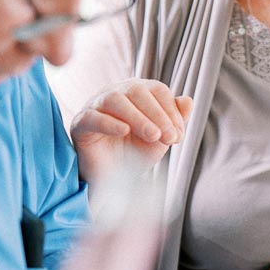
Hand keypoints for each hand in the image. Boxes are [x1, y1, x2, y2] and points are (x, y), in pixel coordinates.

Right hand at [71, 79, 192, 181]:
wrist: (112, 180)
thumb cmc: (135, 154)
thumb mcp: (161, 139)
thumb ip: (175, 119)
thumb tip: (188, 100)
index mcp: (136, 93)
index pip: (156, 89)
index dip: (170, 110)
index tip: (178, 136)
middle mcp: (115, 93)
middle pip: (136, 90)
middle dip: (157, 114)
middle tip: (169, 138)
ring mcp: (95, 105)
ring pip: (114, 100)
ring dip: (137, 117)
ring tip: (152, 137)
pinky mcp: (81, 123)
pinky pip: (93, 116)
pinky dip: (109, 122)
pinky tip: (124, 131)